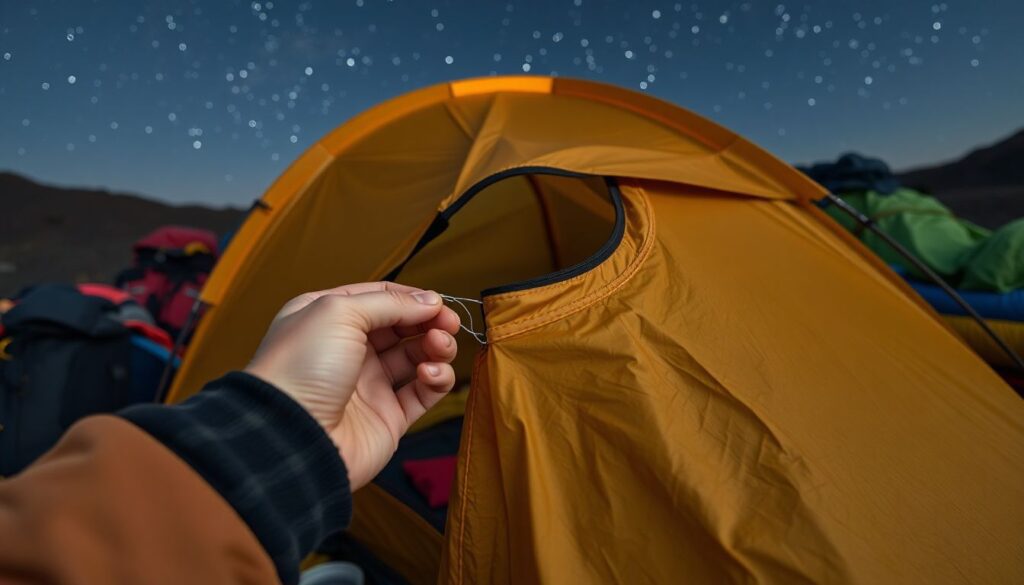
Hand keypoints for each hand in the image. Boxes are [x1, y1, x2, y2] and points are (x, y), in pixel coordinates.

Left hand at [245, 282, 460, 489]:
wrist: (292, 438)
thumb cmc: (302, 369)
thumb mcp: (340, 313)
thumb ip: (388, 302)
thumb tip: (429, 301)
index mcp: (328, 318)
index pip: (379, 297)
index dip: (411, 298)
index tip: (436, 302)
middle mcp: (348, 349)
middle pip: (402, 327)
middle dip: (429, 320)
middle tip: (449, 322)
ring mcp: (368, 384)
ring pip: (416, 357)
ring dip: (436, 347)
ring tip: (440, 346)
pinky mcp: (388, 416)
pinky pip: (423, 392)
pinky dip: (437, 379)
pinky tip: (432, 373)